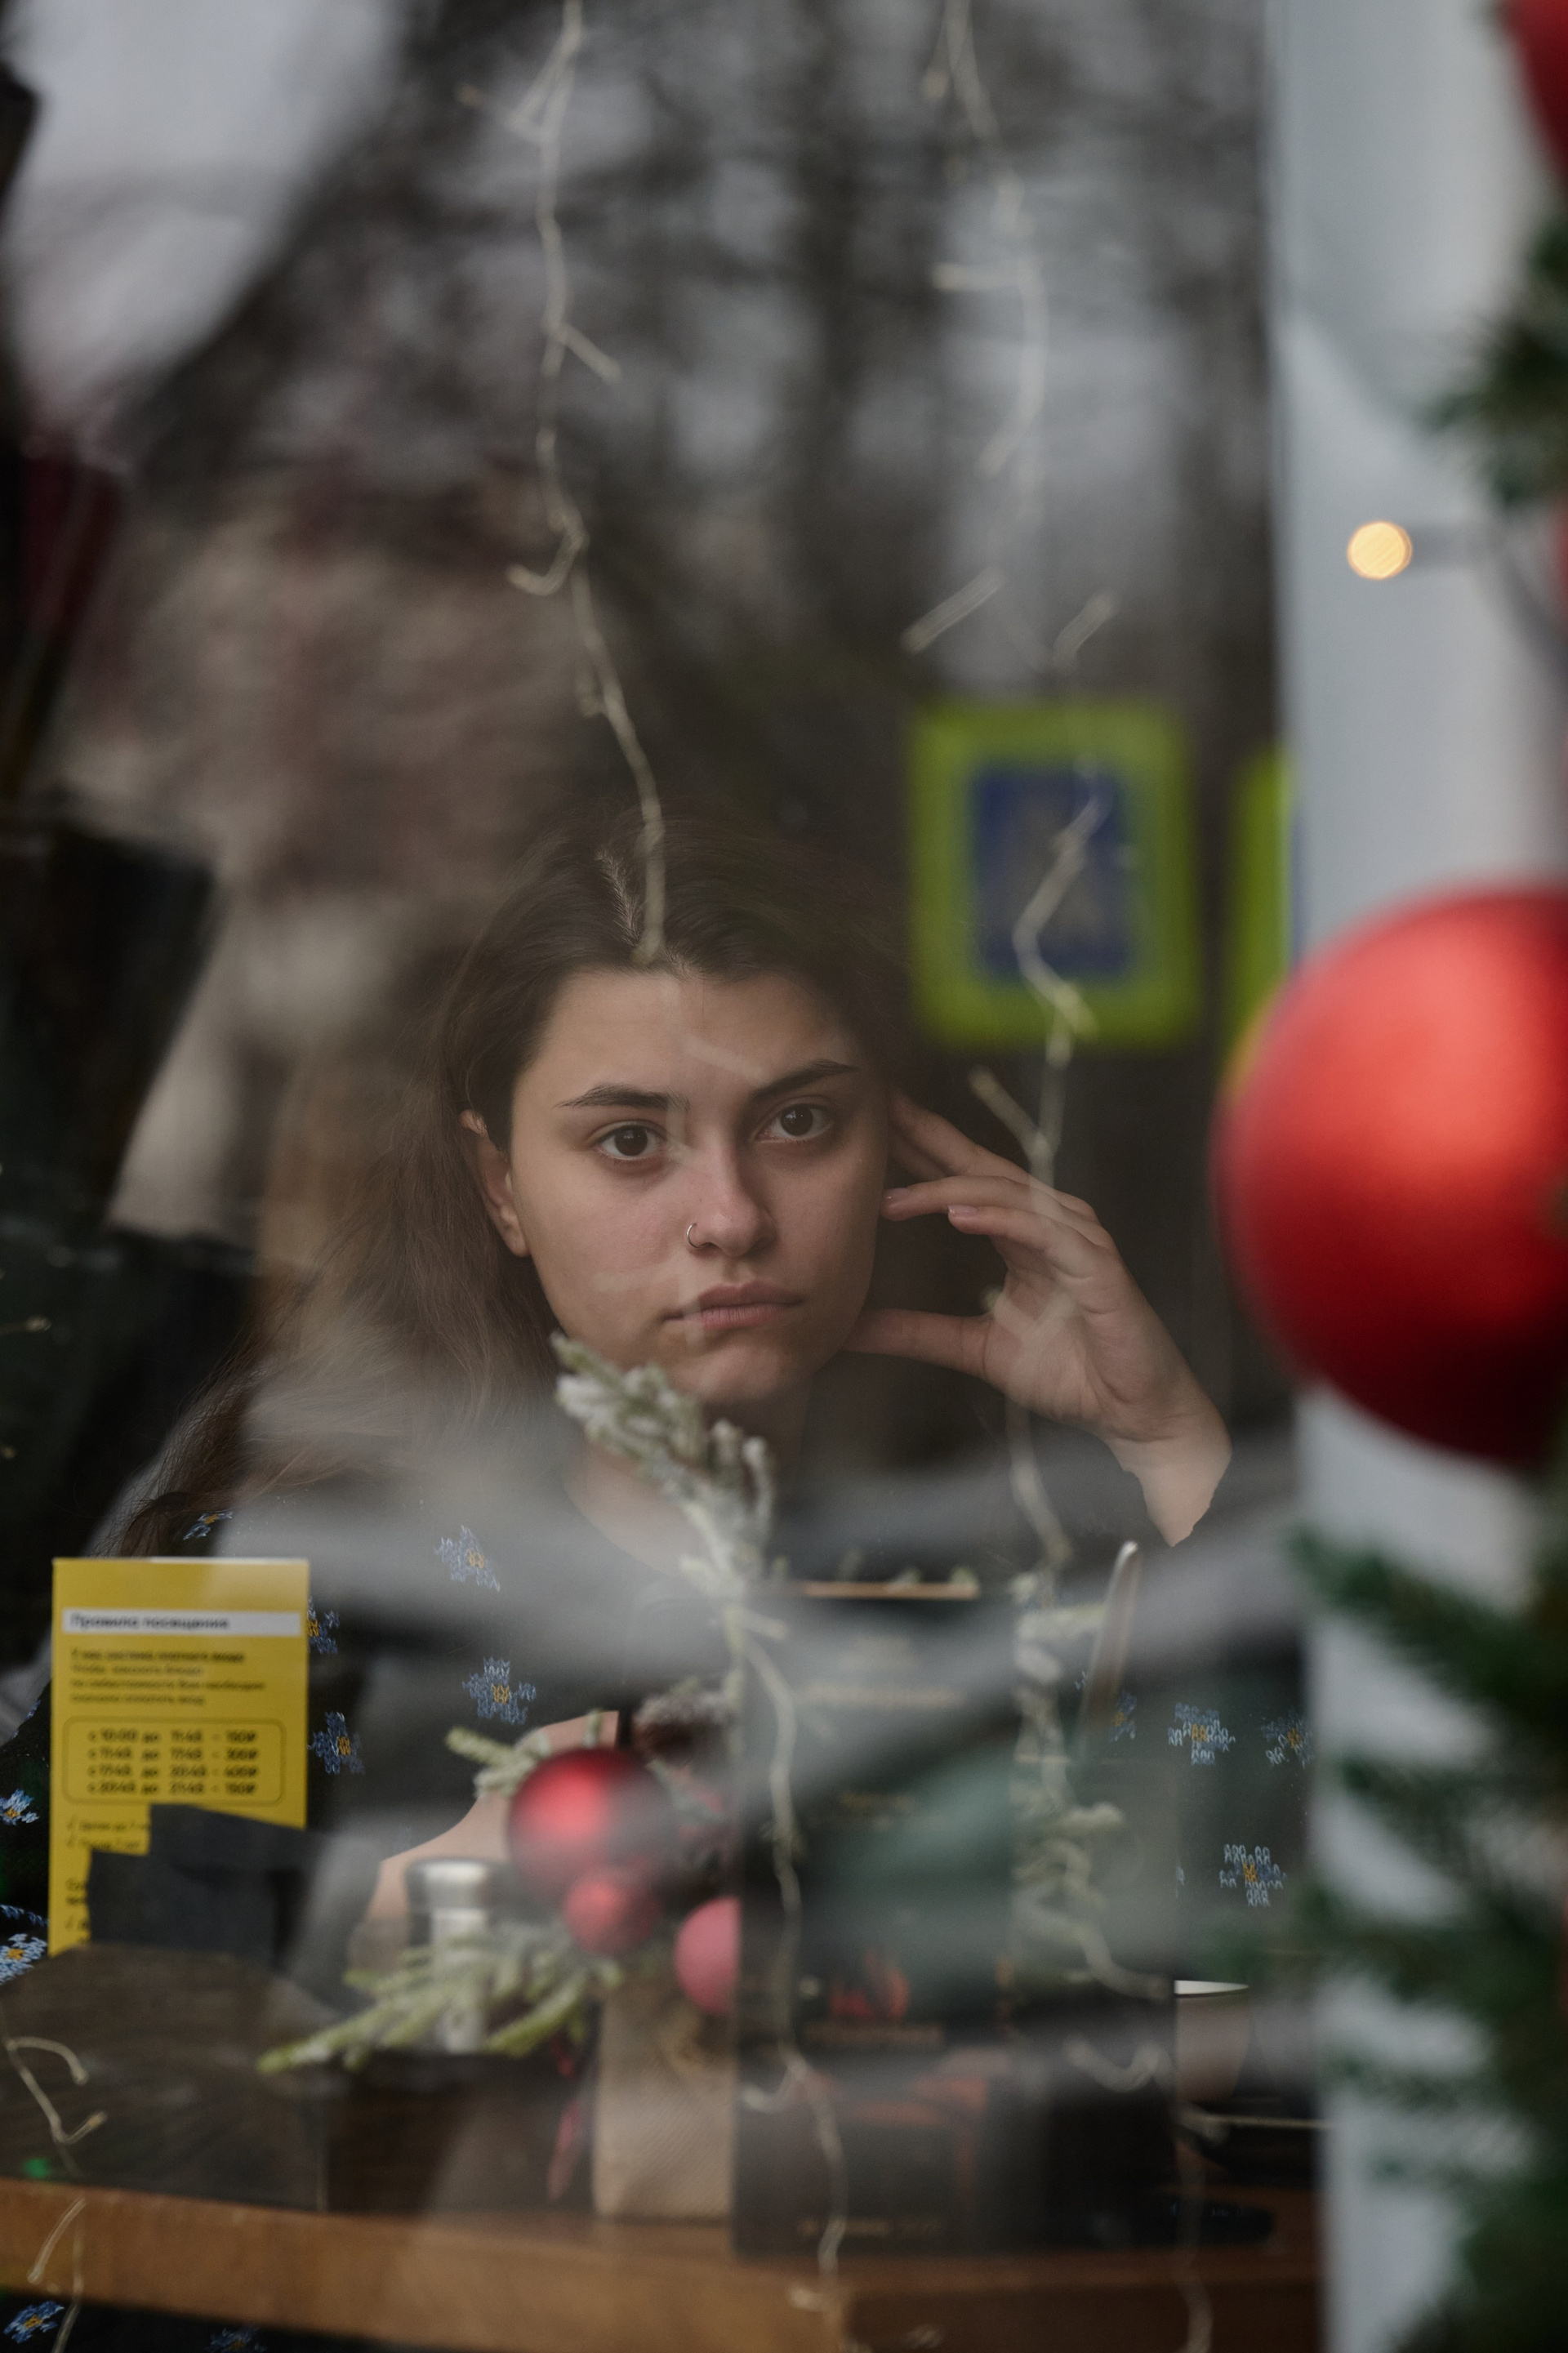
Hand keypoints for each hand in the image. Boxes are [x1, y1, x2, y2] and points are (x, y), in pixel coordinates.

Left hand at [845, 1094, 1229, 1543]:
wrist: (1129, 1411)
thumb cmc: (1068, 1372)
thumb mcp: (974, 1348)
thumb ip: (916, 1332)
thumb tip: (847, 1328)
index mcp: (1020, 1234)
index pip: (964, 1178)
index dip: (921, 1148)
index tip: (872, 1123)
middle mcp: (1048, 1224)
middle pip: (983, 1165)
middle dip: (930, 1136)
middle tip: (880, 1109)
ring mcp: (1074, 1238)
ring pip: (1008, 1193)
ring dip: (949, 1188)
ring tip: (895, 1197)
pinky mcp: (1095, 1264)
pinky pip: (1044, 1230)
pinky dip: (1002, 1218)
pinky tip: (960, 1215)